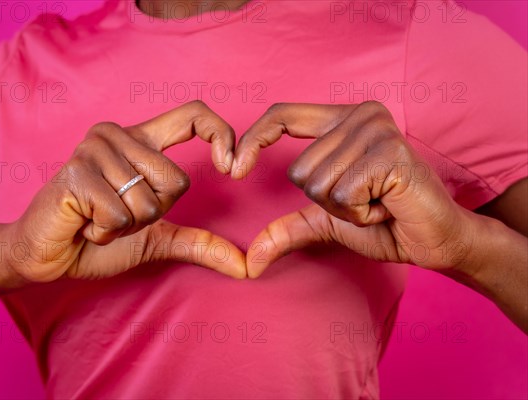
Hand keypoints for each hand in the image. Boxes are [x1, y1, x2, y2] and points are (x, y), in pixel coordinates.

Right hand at [6, 101, 245, 281]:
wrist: (47, 255)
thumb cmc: (98, 238)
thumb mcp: (156, 238)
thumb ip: (198, 243)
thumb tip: (245, 267)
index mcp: (141, 141)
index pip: (193, 114)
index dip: (221, 134)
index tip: (230, 168)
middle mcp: (118, 136)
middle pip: (176, 182)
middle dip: (152, 214)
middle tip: (118, 213)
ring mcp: (94, 150)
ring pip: (149, 202)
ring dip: (127, 226)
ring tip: (98, 217)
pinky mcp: (76, 173)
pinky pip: (120, 215)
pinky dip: (106, 232)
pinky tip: (84, 222)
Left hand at [232, 101, 477, 277]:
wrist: (435, 239)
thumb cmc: (385, 223)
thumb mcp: (326, 221)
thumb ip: (288, 228)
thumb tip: (250, 260)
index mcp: (342, 120)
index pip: (283, 114)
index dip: (254, 138)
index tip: (234, 168)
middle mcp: (360, 115)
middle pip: (299, 169)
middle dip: (327, 201)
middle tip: (366, 199)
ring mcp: (376, 130)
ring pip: (317, 184)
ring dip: (345, 209)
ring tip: (378, 202)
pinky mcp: (389, 152)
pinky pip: (341, 195)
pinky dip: (360, 213)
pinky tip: (387, 206)